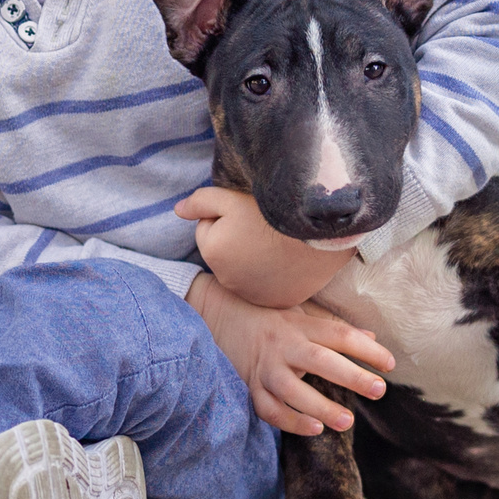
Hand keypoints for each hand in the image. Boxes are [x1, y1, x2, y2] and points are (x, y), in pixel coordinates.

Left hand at [176, 186, 359, 309]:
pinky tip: (288, 261)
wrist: (321, 229)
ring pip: (246, 271)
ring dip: (254, 260)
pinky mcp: (279, 302)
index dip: (226, 217)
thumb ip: (199, 201)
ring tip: (278, 243)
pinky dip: (274, 276)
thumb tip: (177, 210)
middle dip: (237, 241)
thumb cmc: (274, 209)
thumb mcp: (230, 197)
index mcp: (212, 253)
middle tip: (265, 227)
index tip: (250, 213)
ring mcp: (255, 295)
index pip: (209, 230)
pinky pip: (269, 287)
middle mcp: (229, 281)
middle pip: (227, 254)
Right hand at [188, 273, 393, 436]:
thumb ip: (334, 328)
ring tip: (348, 422)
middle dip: (351, 376)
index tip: (390, 363)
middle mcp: (283, 345)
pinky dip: (291, 422)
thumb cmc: (270, 318)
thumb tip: (372, 337)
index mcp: (300, 325)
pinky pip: (269, 409)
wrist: (218, 316)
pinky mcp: (250, 387)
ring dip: (321, 407)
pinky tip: (314, 430)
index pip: (338, 334)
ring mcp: (265, 368)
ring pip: (292, 390)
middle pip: (319, 360)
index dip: (366, 348)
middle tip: (379, 390)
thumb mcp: (301, 314)